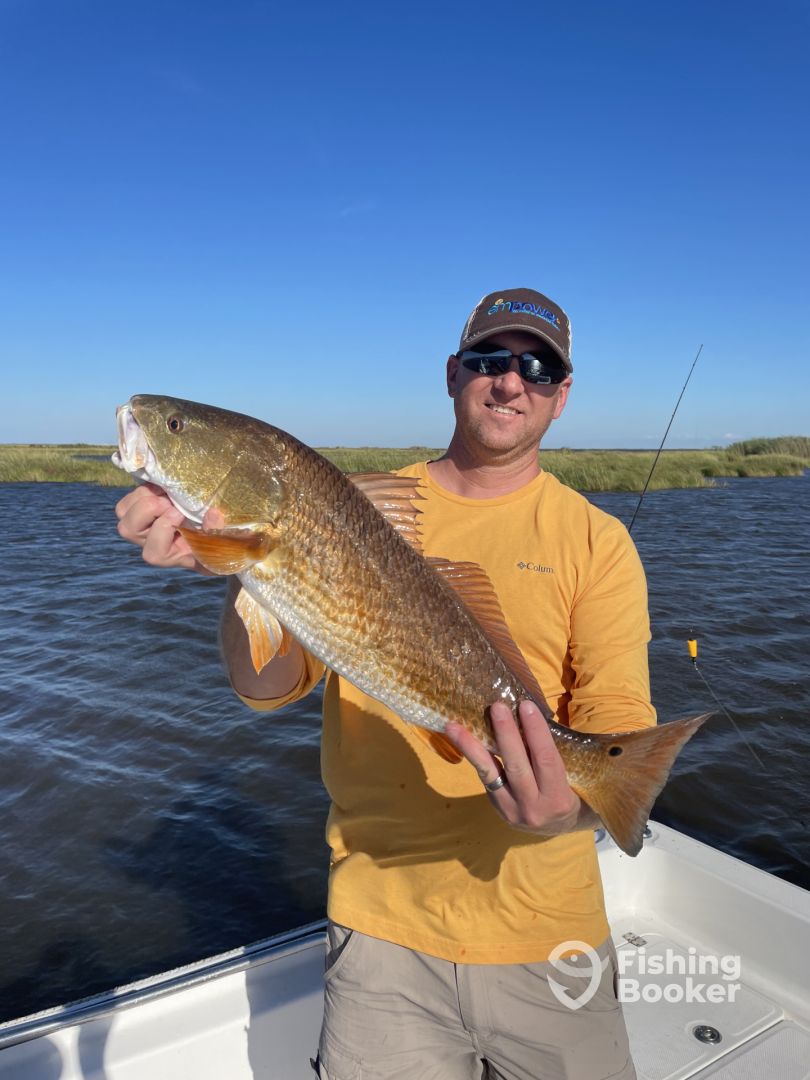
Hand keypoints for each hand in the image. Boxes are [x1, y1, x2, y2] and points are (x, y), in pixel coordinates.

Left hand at [115, 482, 222, 573]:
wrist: (212, 534)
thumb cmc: (218, 542)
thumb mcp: (224, 543)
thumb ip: (219, 532)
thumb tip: (214, 513)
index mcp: (169, 557)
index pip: (153, 552)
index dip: (165, 527)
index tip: (184, 513)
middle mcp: (149, 545)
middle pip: (128, 530)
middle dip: (150, 508)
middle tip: (172, 501)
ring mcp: (141, 528)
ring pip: (123, 512)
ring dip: (144, 496)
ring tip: (167, 492)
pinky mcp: (138, 511)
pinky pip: (127, 500)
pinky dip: (142, 490)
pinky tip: (162, 488)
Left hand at [445, 700, 582, 834]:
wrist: (556, 825)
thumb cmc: (567, 790)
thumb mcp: (568, 775)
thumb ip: (548, 751)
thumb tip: (526, 713)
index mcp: (558, 797)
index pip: (546, 760)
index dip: (536, 732)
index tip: (526, 705)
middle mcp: (534, 807)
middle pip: (517, 767)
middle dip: (506, 734)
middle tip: (497, 707)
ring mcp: (512, 811)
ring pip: (490, 774)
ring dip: (471, 747)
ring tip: (454, 726)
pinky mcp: (497, 808)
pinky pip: (484, 778)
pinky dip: (473, 756)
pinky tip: (459, 738)